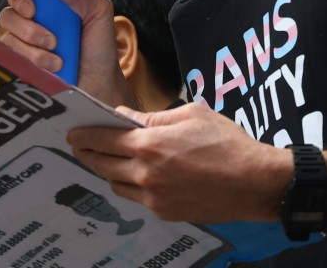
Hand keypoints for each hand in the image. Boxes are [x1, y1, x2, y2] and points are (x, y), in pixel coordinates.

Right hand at [0, 0, 134, 105]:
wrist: (100, 82)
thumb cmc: (99, 46)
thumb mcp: (99, 13)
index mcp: (47, 1)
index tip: (32, 9)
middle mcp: (31, 19)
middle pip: (7, 13)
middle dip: (27, 28)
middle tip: (51, 39)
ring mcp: (23, 42)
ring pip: (9, 37)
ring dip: (34, 48)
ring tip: (58, 57)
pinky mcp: (21, 62)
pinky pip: (12, 57)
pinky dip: (34, 61)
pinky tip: (53, 66)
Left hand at [66, 103, 291, 223]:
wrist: (254, 182)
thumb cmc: (226, 142)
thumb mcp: (191, 114)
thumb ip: (153, 116)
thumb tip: (124, 117)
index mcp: (150, 143)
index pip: (103, 138)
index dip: (84, 134)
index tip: (73, 131)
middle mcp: (146, 173)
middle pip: (101, 164)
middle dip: (86, 152)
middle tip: (79, 145)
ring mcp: (154, 197)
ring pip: (116, 183)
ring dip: (108, 170)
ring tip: (108, 159)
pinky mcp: (165, 212)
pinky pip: (137, 198)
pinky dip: (131, 185)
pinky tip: (138, 175)